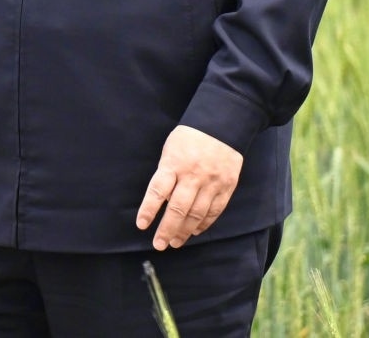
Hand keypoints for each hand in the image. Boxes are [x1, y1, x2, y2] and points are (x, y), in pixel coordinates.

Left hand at [136, 126, 242, 250]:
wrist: (221, 125)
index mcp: (175, 163)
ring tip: (174, 242)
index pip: (158, 190)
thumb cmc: (189, 138)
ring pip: (196, 214)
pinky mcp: (226, 186)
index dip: (149, 209)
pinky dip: (203, 224)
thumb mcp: (171, 149)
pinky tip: (194, 231)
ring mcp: (211, 182)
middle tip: (159, 244)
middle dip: (167, 229)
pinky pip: (214, 211)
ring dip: (184, 231)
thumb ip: (167, 174)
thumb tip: (164, 202)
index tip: (141, 225)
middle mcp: (193, 175)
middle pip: (178, 208)